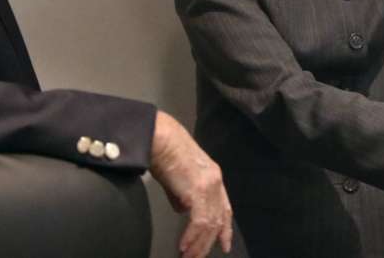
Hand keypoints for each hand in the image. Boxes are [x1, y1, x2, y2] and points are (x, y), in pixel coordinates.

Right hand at [149, 111, 232, 257]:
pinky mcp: (198, 190)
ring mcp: (209, 185)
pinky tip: (184, 246)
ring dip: (199, 244)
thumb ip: (182, 195)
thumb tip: (182, 210)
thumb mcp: (176, 177)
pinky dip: (192, 237)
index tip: (224, 244)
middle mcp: (215, 181)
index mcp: (213, 176)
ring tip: (189, 257)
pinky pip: (199, 222)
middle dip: (209, 242)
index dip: (225, 228)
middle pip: (219, 219)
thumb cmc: (163, 152)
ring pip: (210, 224)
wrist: (159, 138)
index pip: (224, 207)